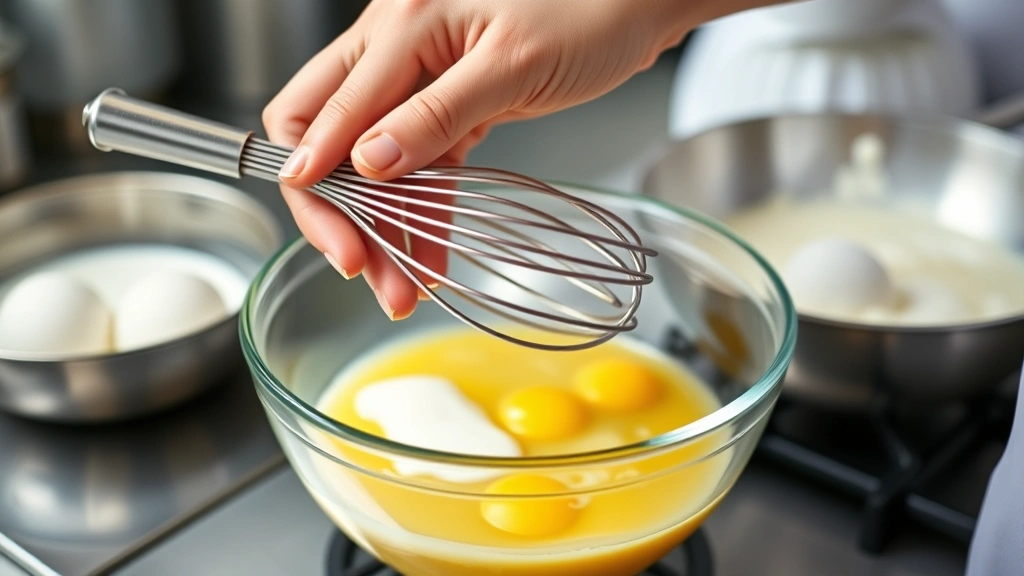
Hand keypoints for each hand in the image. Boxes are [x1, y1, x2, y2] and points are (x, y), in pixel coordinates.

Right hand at [262, 0, 770, 319]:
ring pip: (372, 160)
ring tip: (400, 287)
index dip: (320, 188)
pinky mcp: (451, 102)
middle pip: (327, 137)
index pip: (323, 115)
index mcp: (398, 25)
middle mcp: (395, 47)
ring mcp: (419, 77)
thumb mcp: (511, 66)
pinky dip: (421, 210)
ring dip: (382, 224)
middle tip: (360, 269)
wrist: (637, 2)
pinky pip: (419, 163)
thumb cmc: (588, 11)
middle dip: (336, 211)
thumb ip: (436, 114)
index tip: (342, 247)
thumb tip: (369, 164)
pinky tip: (426, 256)